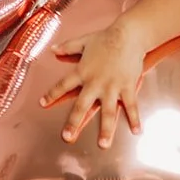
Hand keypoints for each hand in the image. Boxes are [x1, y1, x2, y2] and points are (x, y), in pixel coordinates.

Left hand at [39, 21, 144, 148]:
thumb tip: (52, 49)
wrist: (129, 35)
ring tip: (103, 144)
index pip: (63, 85)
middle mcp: (95, 83)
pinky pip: (131, 106)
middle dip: (74, 123)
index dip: (52, 94)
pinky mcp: (128, 87)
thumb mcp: (83, 41)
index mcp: (83, 71)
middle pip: (82, 106)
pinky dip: (135, 119)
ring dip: (106, 130)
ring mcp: (112, 87)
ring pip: (108, 112)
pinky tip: (137, 131)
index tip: (42, 104)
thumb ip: (68, 47)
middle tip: (67, 137)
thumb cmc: (106, 37)